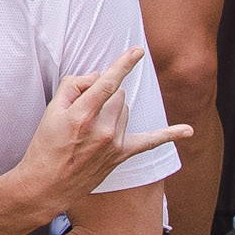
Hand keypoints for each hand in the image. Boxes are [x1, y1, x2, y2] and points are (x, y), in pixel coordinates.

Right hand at [18, 45, 189, 213]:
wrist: (47, 184)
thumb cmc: (46, 145)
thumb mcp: (50, 111)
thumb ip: (73, 87)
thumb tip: (97, 78)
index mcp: (81, 115)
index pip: (107, 83)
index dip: (123, 65)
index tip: (138, 51)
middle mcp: (102, 129)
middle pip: (117, 95)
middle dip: (103, 95)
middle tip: (82, 111)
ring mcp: (114, 143)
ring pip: (125, 110)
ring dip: (113, 110)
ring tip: (91, 126)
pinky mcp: (121, 155)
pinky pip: (149, 142)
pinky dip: (169, 135)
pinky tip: (188, 131)